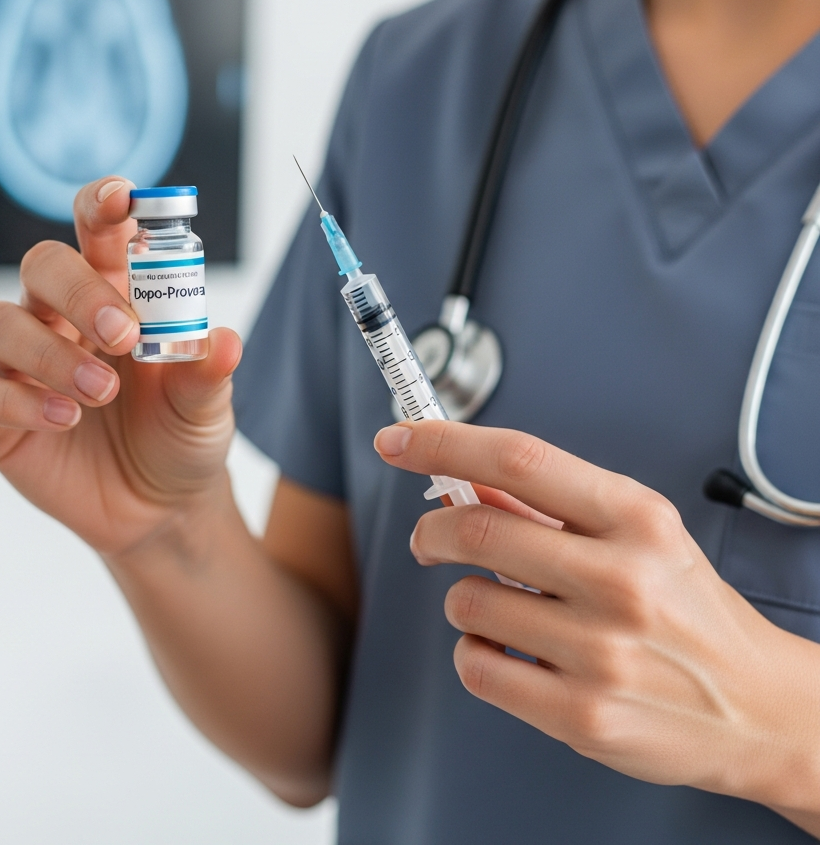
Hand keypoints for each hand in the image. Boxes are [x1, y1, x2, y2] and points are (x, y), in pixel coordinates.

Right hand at [0, 177, 241, 556]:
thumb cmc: (182, 437)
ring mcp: (23, 364)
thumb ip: (208, 371)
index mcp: (117, 296)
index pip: (96, 232)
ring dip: (50, 353)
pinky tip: (65, 420)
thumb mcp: (207, 407)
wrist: (162, 509)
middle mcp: (62, 319)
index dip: (102, 205)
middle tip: (123, 336)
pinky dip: (17, 402)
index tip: (122, 198)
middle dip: (78, 291)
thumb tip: (223, 340)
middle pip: (41, 265)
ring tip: (101, 393)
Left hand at [373, 421, 819, 817]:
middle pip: (476, 530)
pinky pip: (475, 667)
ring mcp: (603, 652)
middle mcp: (622, 579)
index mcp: (636, 519)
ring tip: (503, 609)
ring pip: (466, 603)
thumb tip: (462, 476)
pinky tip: (510, 653)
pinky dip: (475, 653)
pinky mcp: (584, 715)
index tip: (396, 439)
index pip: (519, 459)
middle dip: (431, 531)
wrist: (760, 709)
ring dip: (464, 600)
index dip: (443, 442)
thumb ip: (553, 505)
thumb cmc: (687, 609)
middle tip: (429, 539)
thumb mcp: (638, 534)